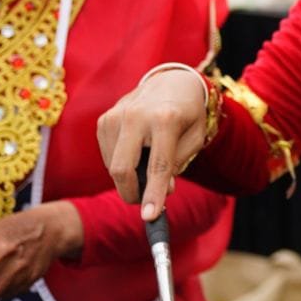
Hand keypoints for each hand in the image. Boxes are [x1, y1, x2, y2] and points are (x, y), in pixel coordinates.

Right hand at [97, 67, 209, 220]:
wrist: (171, 82)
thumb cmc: (188, 113)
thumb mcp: (195, 137)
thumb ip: (178, 164)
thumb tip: (160, 193)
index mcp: (166, 119)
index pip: (158, 166)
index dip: (153, 195)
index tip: (150, 218)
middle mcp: (136, 115)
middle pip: (122, 169)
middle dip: (131, 193)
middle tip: (144, 203)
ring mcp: (116, 116)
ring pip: (112, 165)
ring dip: (129, 178)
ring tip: (148, 166)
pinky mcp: (104, 120)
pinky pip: (107, 156)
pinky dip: (120, 164)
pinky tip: (137, 152)